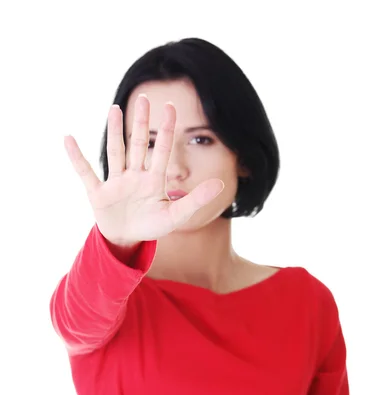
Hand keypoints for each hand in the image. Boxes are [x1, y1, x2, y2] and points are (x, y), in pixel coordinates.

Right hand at [64, 95, 224, 245]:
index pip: (162, 150)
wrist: (127, 240)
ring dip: (114, 131)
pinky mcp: (99, 193)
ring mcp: (116, 183)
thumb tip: (221, 184)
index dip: (166, 130)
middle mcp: (135, 176)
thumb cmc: (151, 226)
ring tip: (114, 108)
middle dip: (141, 123)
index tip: (171, 107)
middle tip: (144, 98)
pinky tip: (68, 139)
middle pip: (138, 145)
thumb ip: (196, 200)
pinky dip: (77, 158)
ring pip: (116, 152)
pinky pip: (86, 172)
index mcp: (154, 180)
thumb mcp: (175, 216)